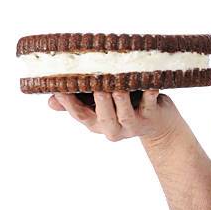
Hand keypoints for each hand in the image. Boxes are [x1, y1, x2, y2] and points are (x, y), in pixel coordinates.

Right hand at [49, 90, 183, 142]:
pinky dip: (150, 93)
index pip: (79, 114)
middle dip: (97, 100)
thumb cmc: (127, 106)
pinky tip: (150, 83)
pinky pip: (150, 104)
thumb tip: (50, 100)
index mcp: (97, 123)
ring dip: (120, 99)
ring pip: (124, 113)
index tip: (59, 88)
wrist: (160, 125)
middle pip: (102, 116)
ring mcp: (133, 124)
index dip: (68, 103)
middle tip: (93, 82)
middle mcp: (113, 127)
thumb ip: (79, 102)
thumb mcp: (101, 107)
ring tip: (117, 85)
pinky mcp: (152, 116)